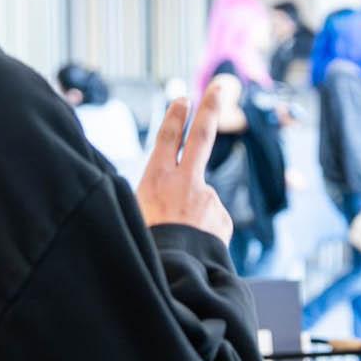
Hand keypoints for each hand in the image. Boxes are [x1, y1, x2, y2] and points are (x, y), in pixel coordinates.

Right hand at [136, 90, 233, 242]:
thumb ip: (159, 196)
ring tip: (179, 241)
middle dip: (212, 108)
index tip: (184, 99)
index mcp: (157, 178)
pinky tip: (194, 248)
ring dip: (193, 218)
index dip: (176, 116)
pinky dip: (204, 233)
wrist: (174, 274)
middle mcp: (185, 182)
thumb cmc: (148, 245)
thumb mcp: (137, 213)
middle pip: (202, 136)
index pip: (167, 137)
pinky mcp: (222, 217)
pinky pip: (211, 222)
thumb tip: (182, 195)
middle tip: (223, 86)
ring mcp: (207, 198)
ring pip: (201, 200)